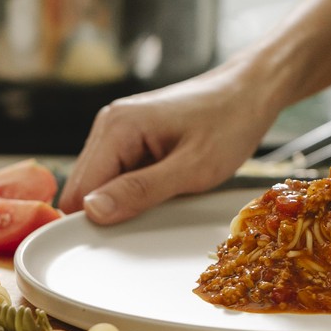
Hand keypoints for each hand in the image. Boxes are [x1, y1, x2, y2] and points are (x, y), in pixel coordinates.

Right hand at [58, 62, 275, 223]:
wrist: (251, 91)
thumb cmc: (229, 123)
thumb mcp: (192, 168)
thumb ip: (140, 191)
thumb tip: (92, 211)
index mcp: (117, 127)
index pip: (79, 190)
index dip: (95, 220)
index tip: (123, 240)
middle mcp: (109, 124)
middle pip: (84, 188)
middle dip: (110, 210)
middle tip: (151, 218)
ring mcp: (118, 128)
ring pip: (100, 183)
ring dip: (124, 199)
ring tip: (165, 196)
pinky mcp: (130, 136)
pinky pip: (118, 173)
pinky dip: (135, 188)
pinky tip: (163, 185)